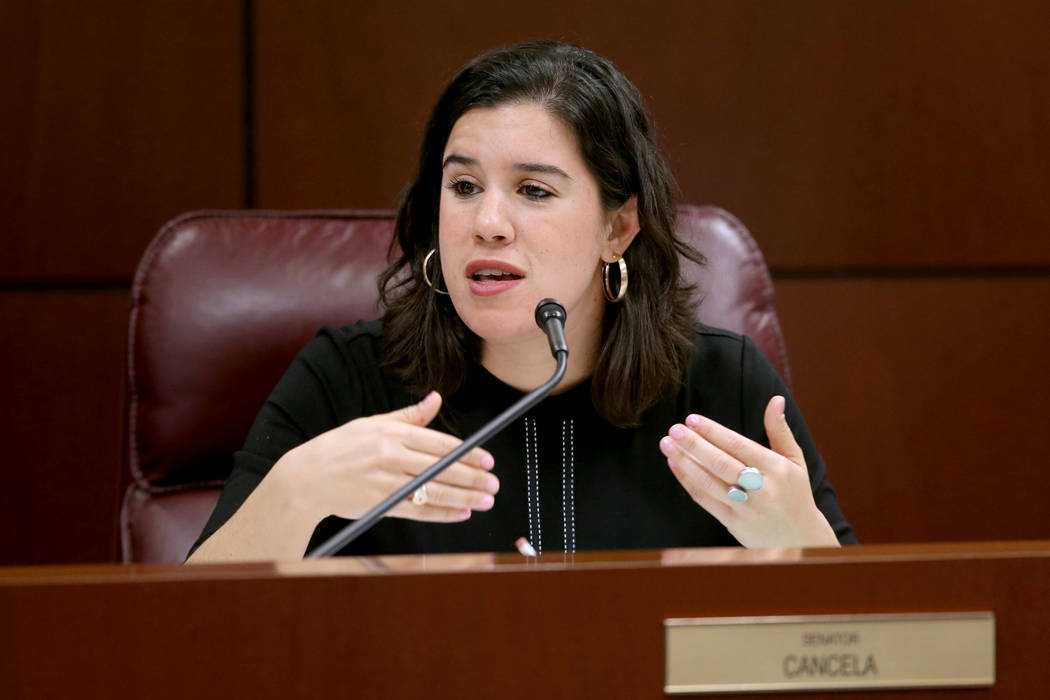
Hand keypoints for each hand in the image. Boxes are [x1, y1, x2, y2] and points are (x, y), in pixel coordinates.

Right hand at [275, 391, 498, 523]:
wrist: (306, 478)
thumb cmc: (340, 447)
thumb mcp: (372, 423)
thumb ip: (409, 416)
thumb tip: (436, 399)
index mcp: (392, 433)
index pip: (439, 443)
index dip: (468, 453)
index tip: (487, 459)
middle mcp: (391, 456)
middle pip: (442, 468)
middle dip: (473, 477)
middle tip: (494, 482)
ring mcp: (386, 482)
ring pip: (434, 490)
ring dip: (464, 497)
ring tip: (486, 499)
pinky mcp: (380, 504)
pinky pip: (419, 511)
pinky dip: (442, 513)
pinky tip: (461, 513)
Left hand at [658, 396, 838, 547]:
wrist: (801, 538)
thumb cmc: (794, 493)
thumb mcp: (794, 460)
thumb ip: (780, 430)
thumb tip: (775, 399)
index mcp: (776, 468)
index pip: (738, 446)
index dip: (713, 432)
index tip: (692, 419)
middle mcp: (761, 488)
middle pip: (720, 463)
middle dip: (694, 445)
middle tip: (674, 429)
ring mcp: (746, 508)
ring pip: (709, 482)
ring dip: (685, 462)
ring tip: (667, 445)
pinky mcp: (734, 524)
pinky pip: (706, 500)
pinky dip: (688, 482)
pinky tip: (675, 465)